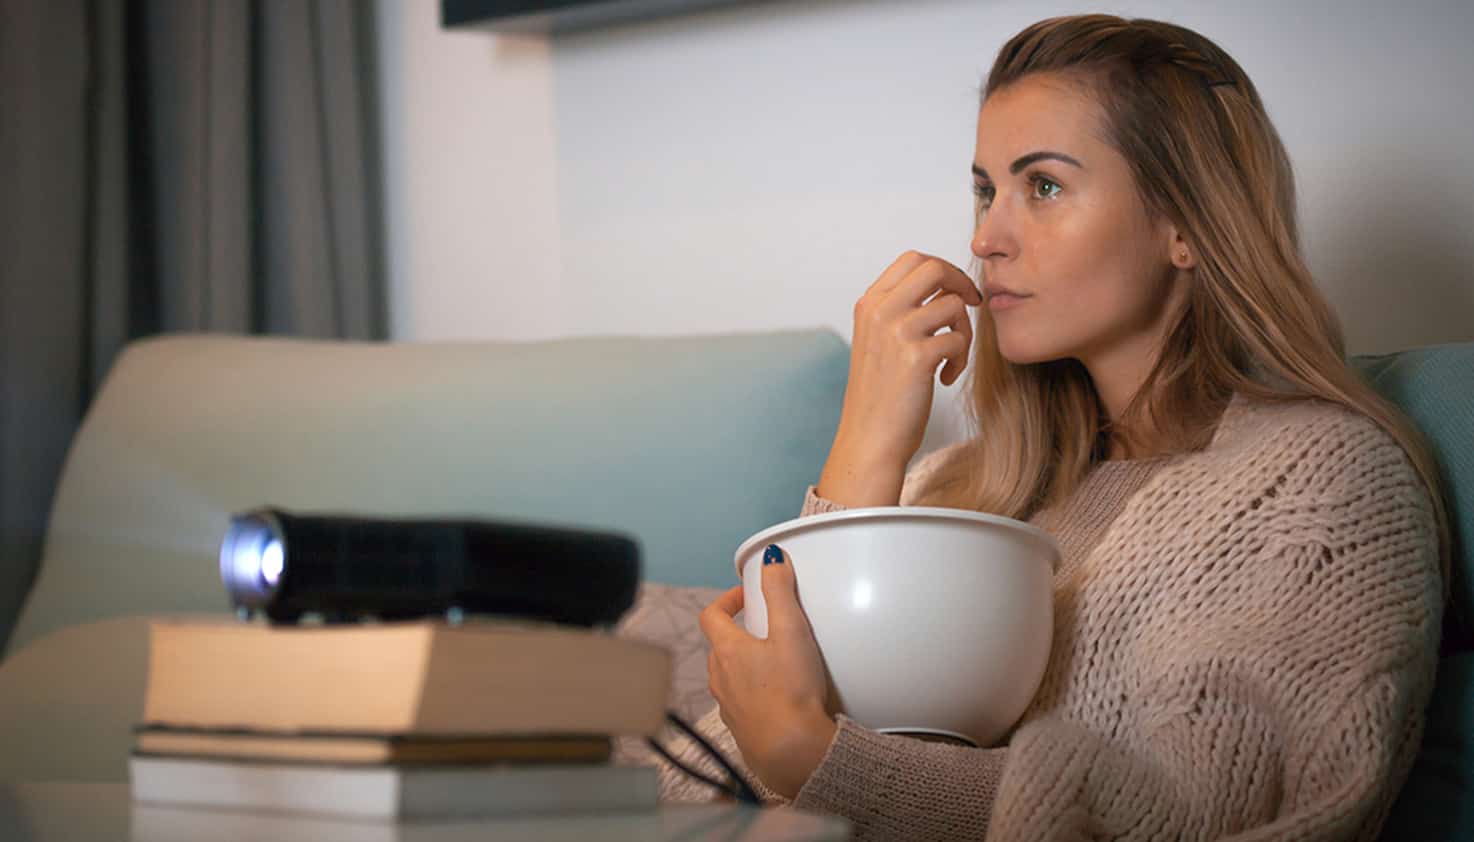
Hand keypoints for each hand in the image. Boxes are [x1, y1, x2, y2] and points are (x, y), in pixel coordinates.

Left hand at [698, 544, 838, 799]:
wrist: (792, 751)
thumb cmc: (790, 693)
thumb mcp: (791, 631)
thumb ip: (781, 592)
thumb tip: (771, 559)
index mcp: (728, 651)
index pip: (711, 615)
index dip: (727, 600)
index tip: (748, 597)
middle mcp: (720, 678)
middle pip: (720, 646)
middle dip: (739, 633)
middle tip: (766, 628)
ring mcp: (728, 707)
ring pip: (728, 677)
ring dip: (745, 665)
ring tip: (775, 664)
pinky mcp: (742, 730)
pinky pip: (742, 705)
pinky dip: (755, 695)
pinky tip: (780, 699)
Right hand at [818, 251, 981, 506]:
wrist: (869, 439)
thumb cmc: (881, 394)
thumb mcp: (878, 342)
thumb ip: (899, 311)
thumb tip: (944, 286)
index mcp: (869, 304)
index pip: (912, 259)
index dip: (943, 269)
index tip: (956, 291)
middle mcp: (879, 312)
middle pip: (934, 268)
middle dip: (961, 283)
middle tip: (972, 305)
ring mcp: (896, 332)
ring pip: (953, 305)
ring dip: (964, 330)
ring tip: (952, 358)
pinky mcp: (916, 357)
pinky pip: (958, 340)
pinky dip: (960, 360)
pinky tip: (946, 379)